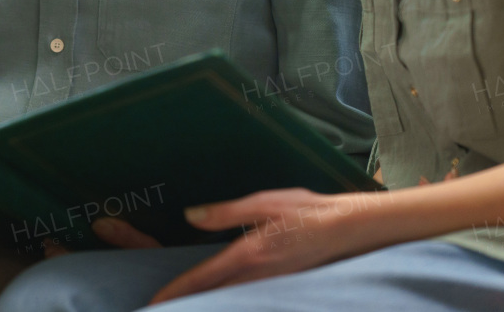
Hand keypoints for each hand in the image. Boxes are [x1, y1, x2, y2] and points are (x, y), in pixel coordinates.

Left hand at [148, 188, 379, 304]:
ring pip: (230, 302)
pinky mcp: (281, 286)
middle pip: (213, 299)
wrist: (349, 229)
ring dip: (206, 306)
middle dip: (186, 306)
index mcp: (248, 254)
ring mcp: (271, 285)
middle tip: (161, 310)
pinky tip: (222, 302)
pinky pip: (248, 301)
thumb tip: (191, 216)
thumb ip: (225, 212)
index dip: (177, 292)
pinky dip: (228, 303)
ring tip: (185, 308)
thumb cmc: (306, 211)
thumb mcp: (264, 202)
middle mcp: (257, 276)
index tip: (155, 303)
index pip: (203, 279)